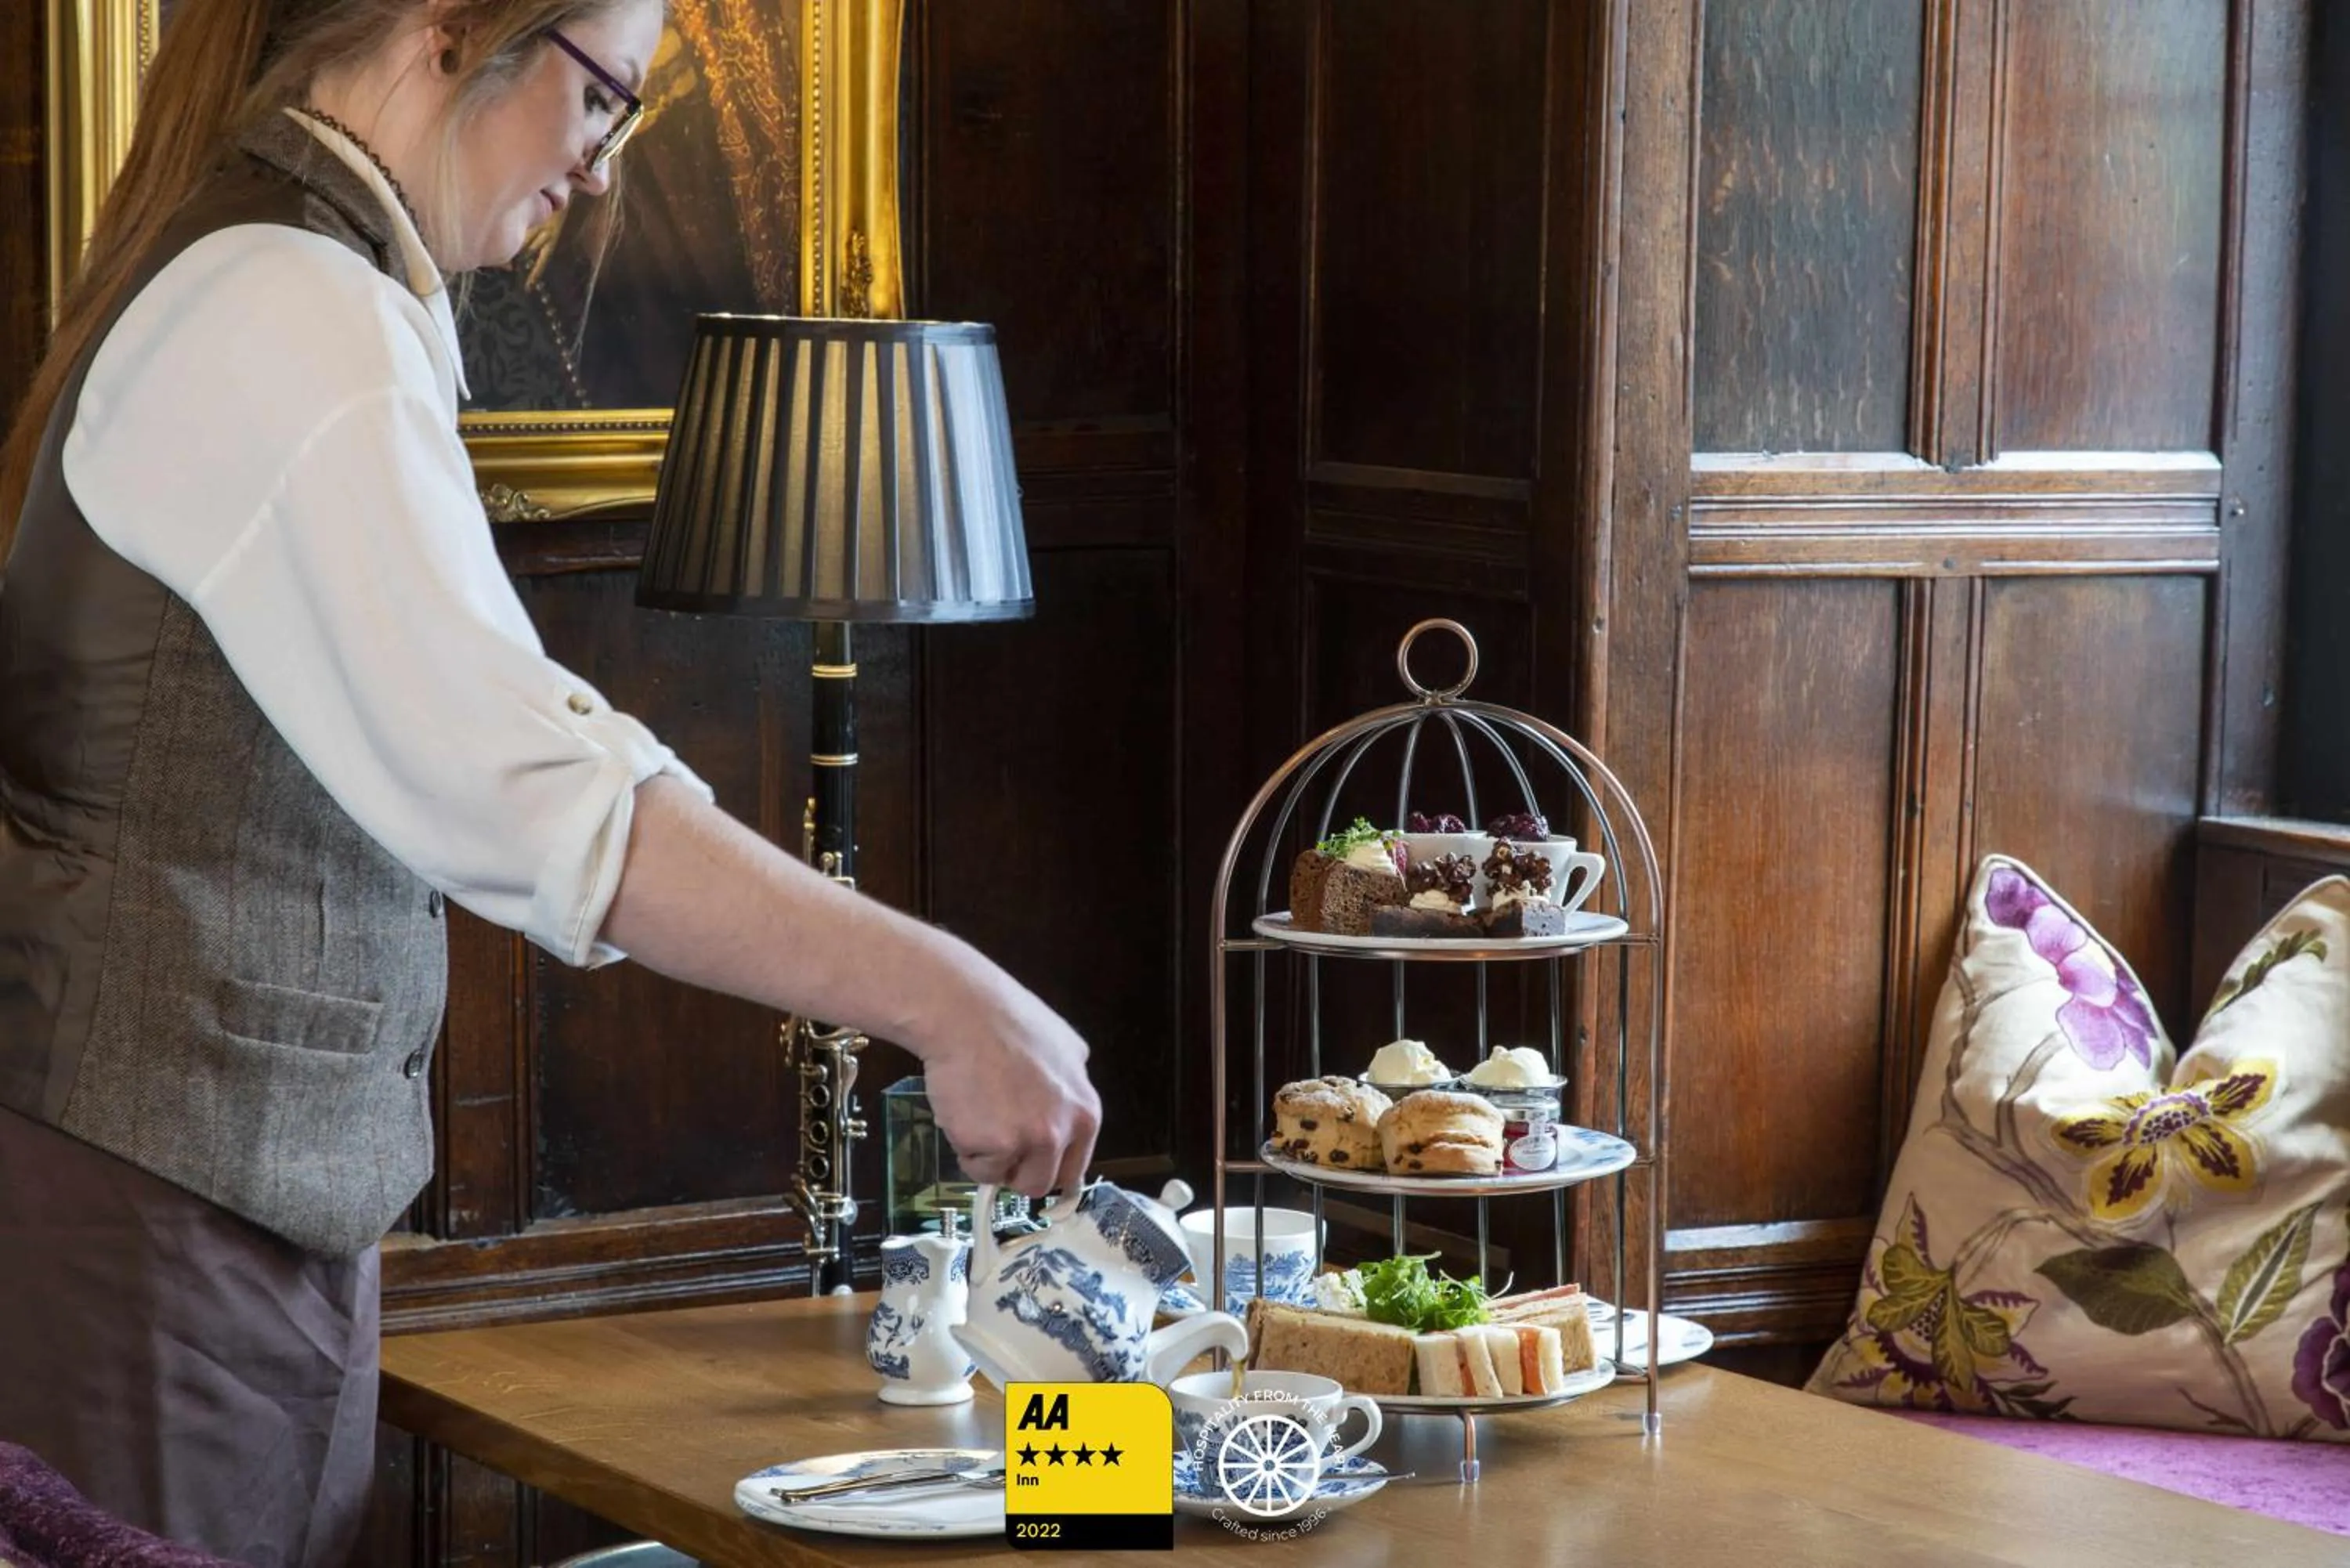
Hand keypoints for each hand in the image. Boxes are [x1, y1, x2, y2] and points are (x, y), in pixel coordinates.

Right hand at [917, 977, 1099, 1201]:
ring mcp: (1031, 1141)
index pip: (1074, 1166)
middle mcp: (1064, 1130)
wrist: (963, 1013)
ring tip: (976, 1119)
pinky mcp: (996, 1146)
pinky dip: (965, 1149)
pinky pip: (978, 1167)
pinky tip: (962, 1112)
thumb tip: (1067, 1098)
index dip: (1048, 1168)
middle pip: (1043, 1182)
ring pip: (1008, 1178)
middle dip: (1017, 1169)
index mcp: (1085, 1110)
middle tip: (994, 1141)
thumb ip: (1070, 1079)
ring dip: (990, 1161)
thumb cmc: (1005, 1020)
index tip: (1030, 1170)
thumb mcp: (1063, 1044)